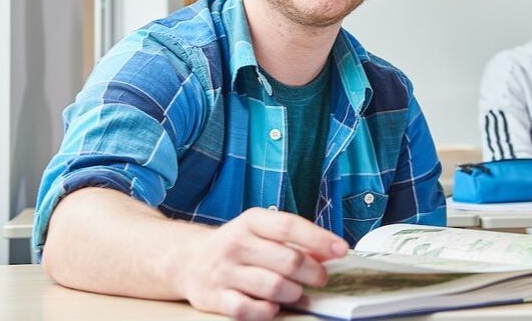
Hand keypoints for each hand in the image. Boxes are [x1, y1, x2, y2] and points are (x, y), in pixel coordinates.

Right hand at [175, 207, 347, 319]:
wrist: (189, 260)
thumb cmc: (237, 245)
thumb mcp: (261, 231)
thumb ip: (294, 240)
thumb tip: (330, 252)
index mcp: (251, 221)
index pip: (289, 226)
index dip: (319, 239)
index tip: (341, 250)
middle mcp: (237, 243)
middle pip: (288, 260)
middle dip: (312, 272)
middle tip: (320, 278)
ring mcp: (224, 271)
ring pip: (274, 286)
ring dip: (294, 293)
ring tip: (297, 292)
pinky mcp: (215, 298)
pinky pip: (249, 310)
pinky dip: (268, 310)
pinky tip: (274, 306)